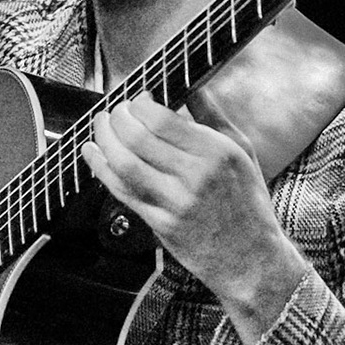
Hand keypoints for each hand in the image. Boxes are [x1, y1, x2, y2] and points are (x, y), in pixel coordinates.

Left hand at [82, 93, 309, 340]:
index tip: (137, 98)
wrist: (251, 259)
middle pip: (139, 138)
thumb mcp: (242, 152)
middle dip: (117, 118)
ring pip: (125, 164)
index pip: (163, 120)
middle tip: (114, 111)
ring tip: (99, 127)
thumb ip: (214, 117)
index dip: (140, 105)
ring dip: (104, 140)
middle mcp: (195, 176)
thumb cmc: (248, 203)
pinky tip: (93, 154)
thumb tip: (192, 85)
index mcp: (216, 153)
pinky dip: (102, 169)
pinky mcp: (162, 225)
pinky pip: (123, 192)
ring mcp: (176, 203)